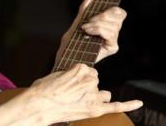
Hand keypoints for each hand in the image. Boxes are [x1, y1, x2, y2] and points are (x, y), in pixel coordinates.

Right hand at [0, 64, 141, 125]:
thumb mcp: (55, 75)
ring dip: (95, 96)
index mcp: (80, 69)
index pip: (87, 70)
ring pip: (103, 93)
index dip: (78, 77)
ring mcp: (93, 95)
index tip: (70, 83)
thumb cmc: (42, 91)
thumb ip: (71, 74)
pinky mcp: (95, 109)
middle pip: (95, 81)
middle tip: (71, 94)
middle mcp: (89, 80)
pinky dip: (129, 105)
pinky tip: (138, 103)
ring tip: (80, 102)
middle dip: (86, 87)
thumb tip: (75, 78)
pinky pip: (116, 106)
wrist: (38, 106)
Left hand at [57, 0, 126, 62]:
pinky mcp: (112, 48)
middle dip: (102, 15)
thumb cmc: (71, 41)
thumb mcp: (78, 20)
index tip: (94, 12)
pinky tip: (89, 31)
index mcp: (107, 24)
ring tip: (85, 28)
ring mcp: (113, 40)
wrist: (66, 55)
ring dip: (97, 24)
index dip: (110, 9)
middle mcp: (113, 32)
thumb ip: (85, 8)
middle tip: (88, 21)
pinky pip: (111, 33)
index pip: (119, 12)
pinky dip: (99, 30)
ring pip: (114, 25)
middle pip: (119, 16)